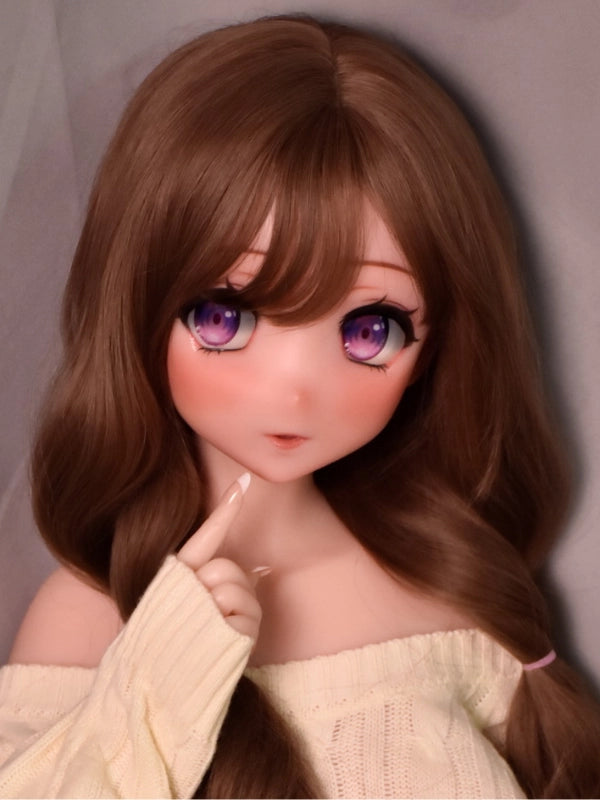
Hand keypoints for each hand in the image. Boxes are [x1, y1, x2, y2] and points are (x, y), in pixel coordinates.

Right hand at [177, 473, 262, 639]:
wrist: (154, 691)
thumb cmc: (179, 647)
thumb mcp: (196, 612)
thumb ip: (227, 585)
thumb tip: (265, 569)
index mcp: (172, 578)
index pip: (203, 537)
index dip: (226, 509)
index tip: (245, 481)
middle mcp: (179, 589)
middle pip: (227, 568)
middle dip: (232, 590)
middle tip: (214, 617)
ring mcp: (196, 610)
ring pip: (237, 589)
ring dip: (238, 611)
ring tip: (216, 632)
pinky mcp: (215, 631)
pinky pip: (245, 615)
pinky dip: (242, 628)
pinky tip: (222, 643)